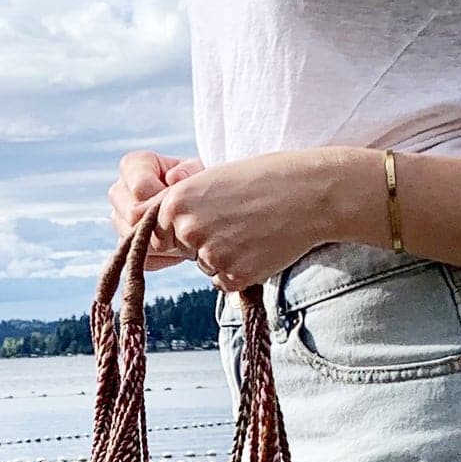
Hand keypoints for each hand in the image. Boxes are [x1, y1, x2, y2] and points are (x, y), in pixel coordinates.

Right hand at [109, 150, 205, 269]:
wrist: (200, 206)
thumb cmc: (197, 183)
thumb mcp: (199, 171)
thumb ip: (189, 170)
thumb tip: (174, 178)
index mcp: (132, 166)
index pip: (140, 188)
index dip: (166, 198)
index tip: (185, 199)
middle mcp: (119, 192)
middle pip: (132, 216)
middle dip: (163, 222)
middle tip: (188, 222)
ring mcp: (118, 220)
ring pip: (135, 240)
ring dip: (165, 242)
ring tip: (187, 234)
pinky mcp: (126, 246)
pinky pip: (142, 259)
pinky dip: (166, 257)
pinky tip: (181, 247)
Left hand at [149, 149, 362, 294]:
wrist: (309, 193)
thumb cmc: (264, 179)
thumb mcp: (212, 180)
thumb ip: (181, 204)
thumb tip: (151, 230)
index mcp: (176, 201)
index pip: (158, 233)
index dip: (185, 228)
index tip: (211, 217)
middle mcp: (188, 229)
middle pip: (184, 251)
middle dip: (205, 242)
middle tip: (239, 220)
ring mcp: (211, 254)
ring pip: (205, 266)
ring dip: (225, 256)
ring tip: (254, 230)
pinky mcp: (234, 276)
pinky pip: (225, 282)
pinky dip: (241, 271)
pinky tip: (260, 248)